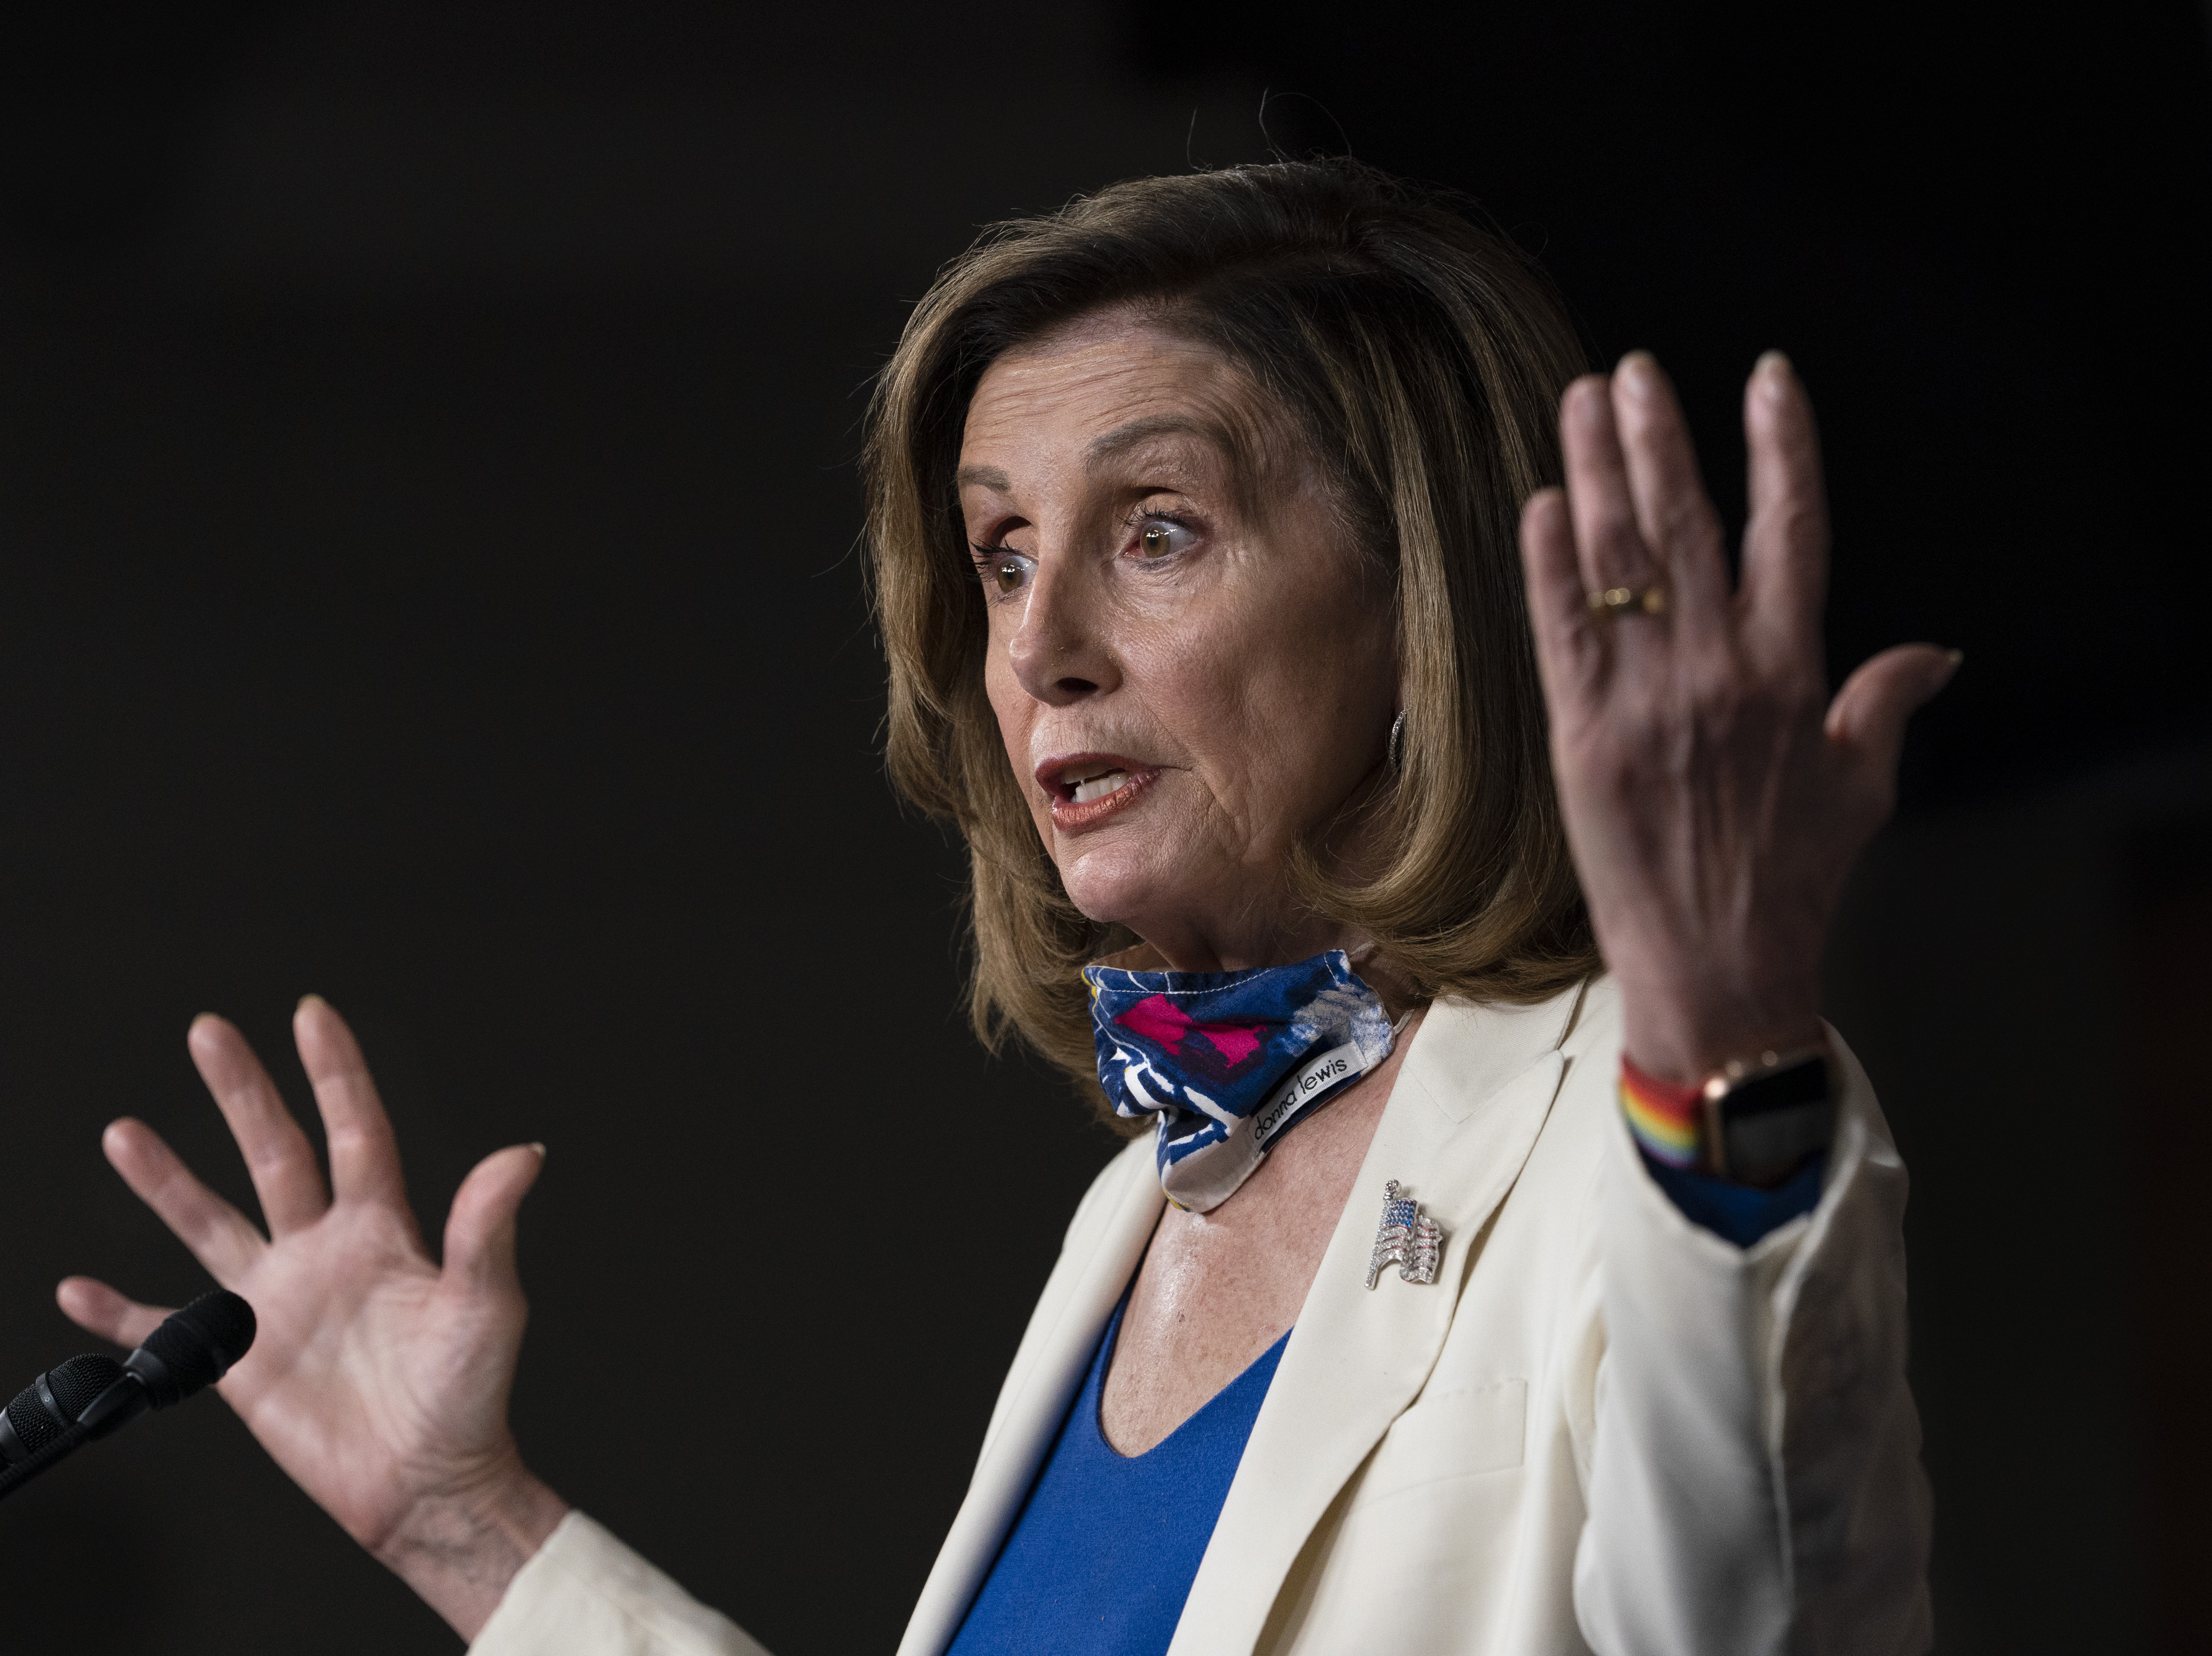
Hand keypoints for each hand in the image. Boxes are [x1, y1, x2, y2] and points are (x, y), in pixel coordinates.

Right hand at [58, 996, 566, 1638]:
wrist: (429, 1481)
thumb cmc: (469, 1397)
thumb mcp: (487, 1305)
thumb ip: (490, 1228)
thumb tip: (524, 1155)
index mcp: (382, 1231)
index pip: (355, 1130)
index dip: (335, 1073)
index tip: (312, 1015)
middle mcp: (323, 1251)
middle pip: (274, 1153)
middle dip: (244, 1092)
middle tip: (210, 1032)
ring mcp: (276, 1301)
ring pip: (211, 1221)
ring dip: (166, 1181)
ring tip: (125, 1132)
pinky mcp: (240, 1360)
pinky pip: (167, 1331)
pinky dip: (121, 1314)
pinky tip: (80, 1289)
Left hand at [1518, 352, 1957, 1083]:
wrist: (1721, 965)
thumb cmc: (1792, 881)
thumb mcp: (1862, 789)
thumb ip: (1886, 704)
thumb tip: (1935, 651)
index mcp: (1792, 673)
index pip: (1794, 529)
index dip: (1781, 446)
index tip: (1765, 378)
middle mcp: (1721, 671)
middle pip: (1689, 524)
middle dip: (1659, 438)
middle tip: (1634, 370)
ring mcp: (1649, 701)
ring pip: (1619, 561)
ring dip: (1595, 473)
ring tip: (1580, 404)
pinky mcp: (1584, 738)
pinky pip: (1561, 632)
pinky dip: (1548, 564)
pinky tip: (1538, 506)